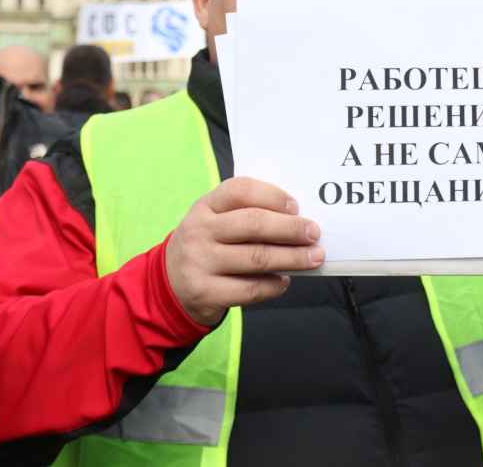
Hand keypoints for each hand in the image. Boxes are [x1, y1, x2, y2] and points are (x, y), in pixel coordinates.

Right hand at [165, 176, 323, 326]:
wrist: (168, 286)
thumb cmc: (206, 246)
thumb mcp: (214, 220)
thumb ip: (247, 213)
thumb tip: (297, 218)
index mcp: (205, 205)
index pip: (241, 190)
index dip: (273, 196)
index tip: (296, 207)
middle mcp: (199, 231)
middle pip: (254, 224)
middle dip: (291, 228)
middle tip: (314, 233)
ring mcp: (200, 263)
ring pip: (257, 258)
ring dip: (292, 258)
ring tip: (313, 257)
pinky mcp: (206, 292)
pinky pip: (250, 288)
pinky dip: (274, 285)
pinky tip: (285, 280)